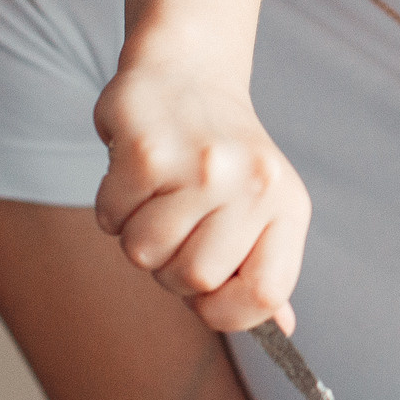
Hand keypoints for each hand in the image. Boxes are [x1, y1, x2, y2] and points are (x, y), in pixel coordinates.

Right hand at [92, 51, 310, 333]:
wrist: (188, 69)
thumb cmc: (221, 154)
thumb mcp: (262, 204)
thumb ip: (263, 267)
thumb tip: (281, 330)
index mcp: (287, 205)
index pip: (264, 295)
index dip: (226, 312)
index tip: (207, 297)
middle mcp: (253, 185)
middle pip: (192, 280)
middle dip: (169, 268)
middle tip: (175, 225)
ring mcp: (201, 167)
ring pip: (144, 254)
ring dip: (137, 234)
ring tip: (156, 195)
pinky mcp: (147, 150)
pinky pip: (111, 218)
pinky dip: (112, 207)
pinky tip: (134, 175)